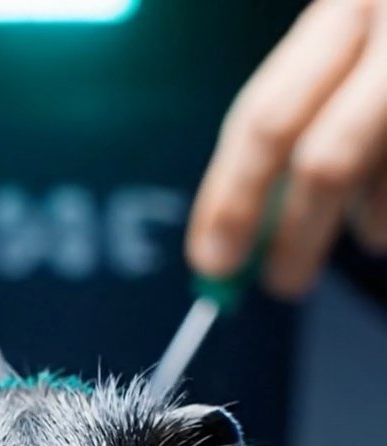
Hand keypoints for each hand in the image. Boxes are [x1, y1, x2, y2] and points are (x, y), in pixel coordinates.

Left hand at [186, 0, 386, 296]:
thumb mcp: (355, 36)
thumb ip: (302, 109)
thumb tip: (247, 220)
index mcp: (348, 5)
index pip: (266, 119)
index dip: (231, 199)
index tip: (212, 260)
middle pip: (325, 164)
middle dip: (293, 241)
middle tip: (281, 282)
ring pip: (383, 203)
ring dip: (369, 224)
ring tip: (369, 220)